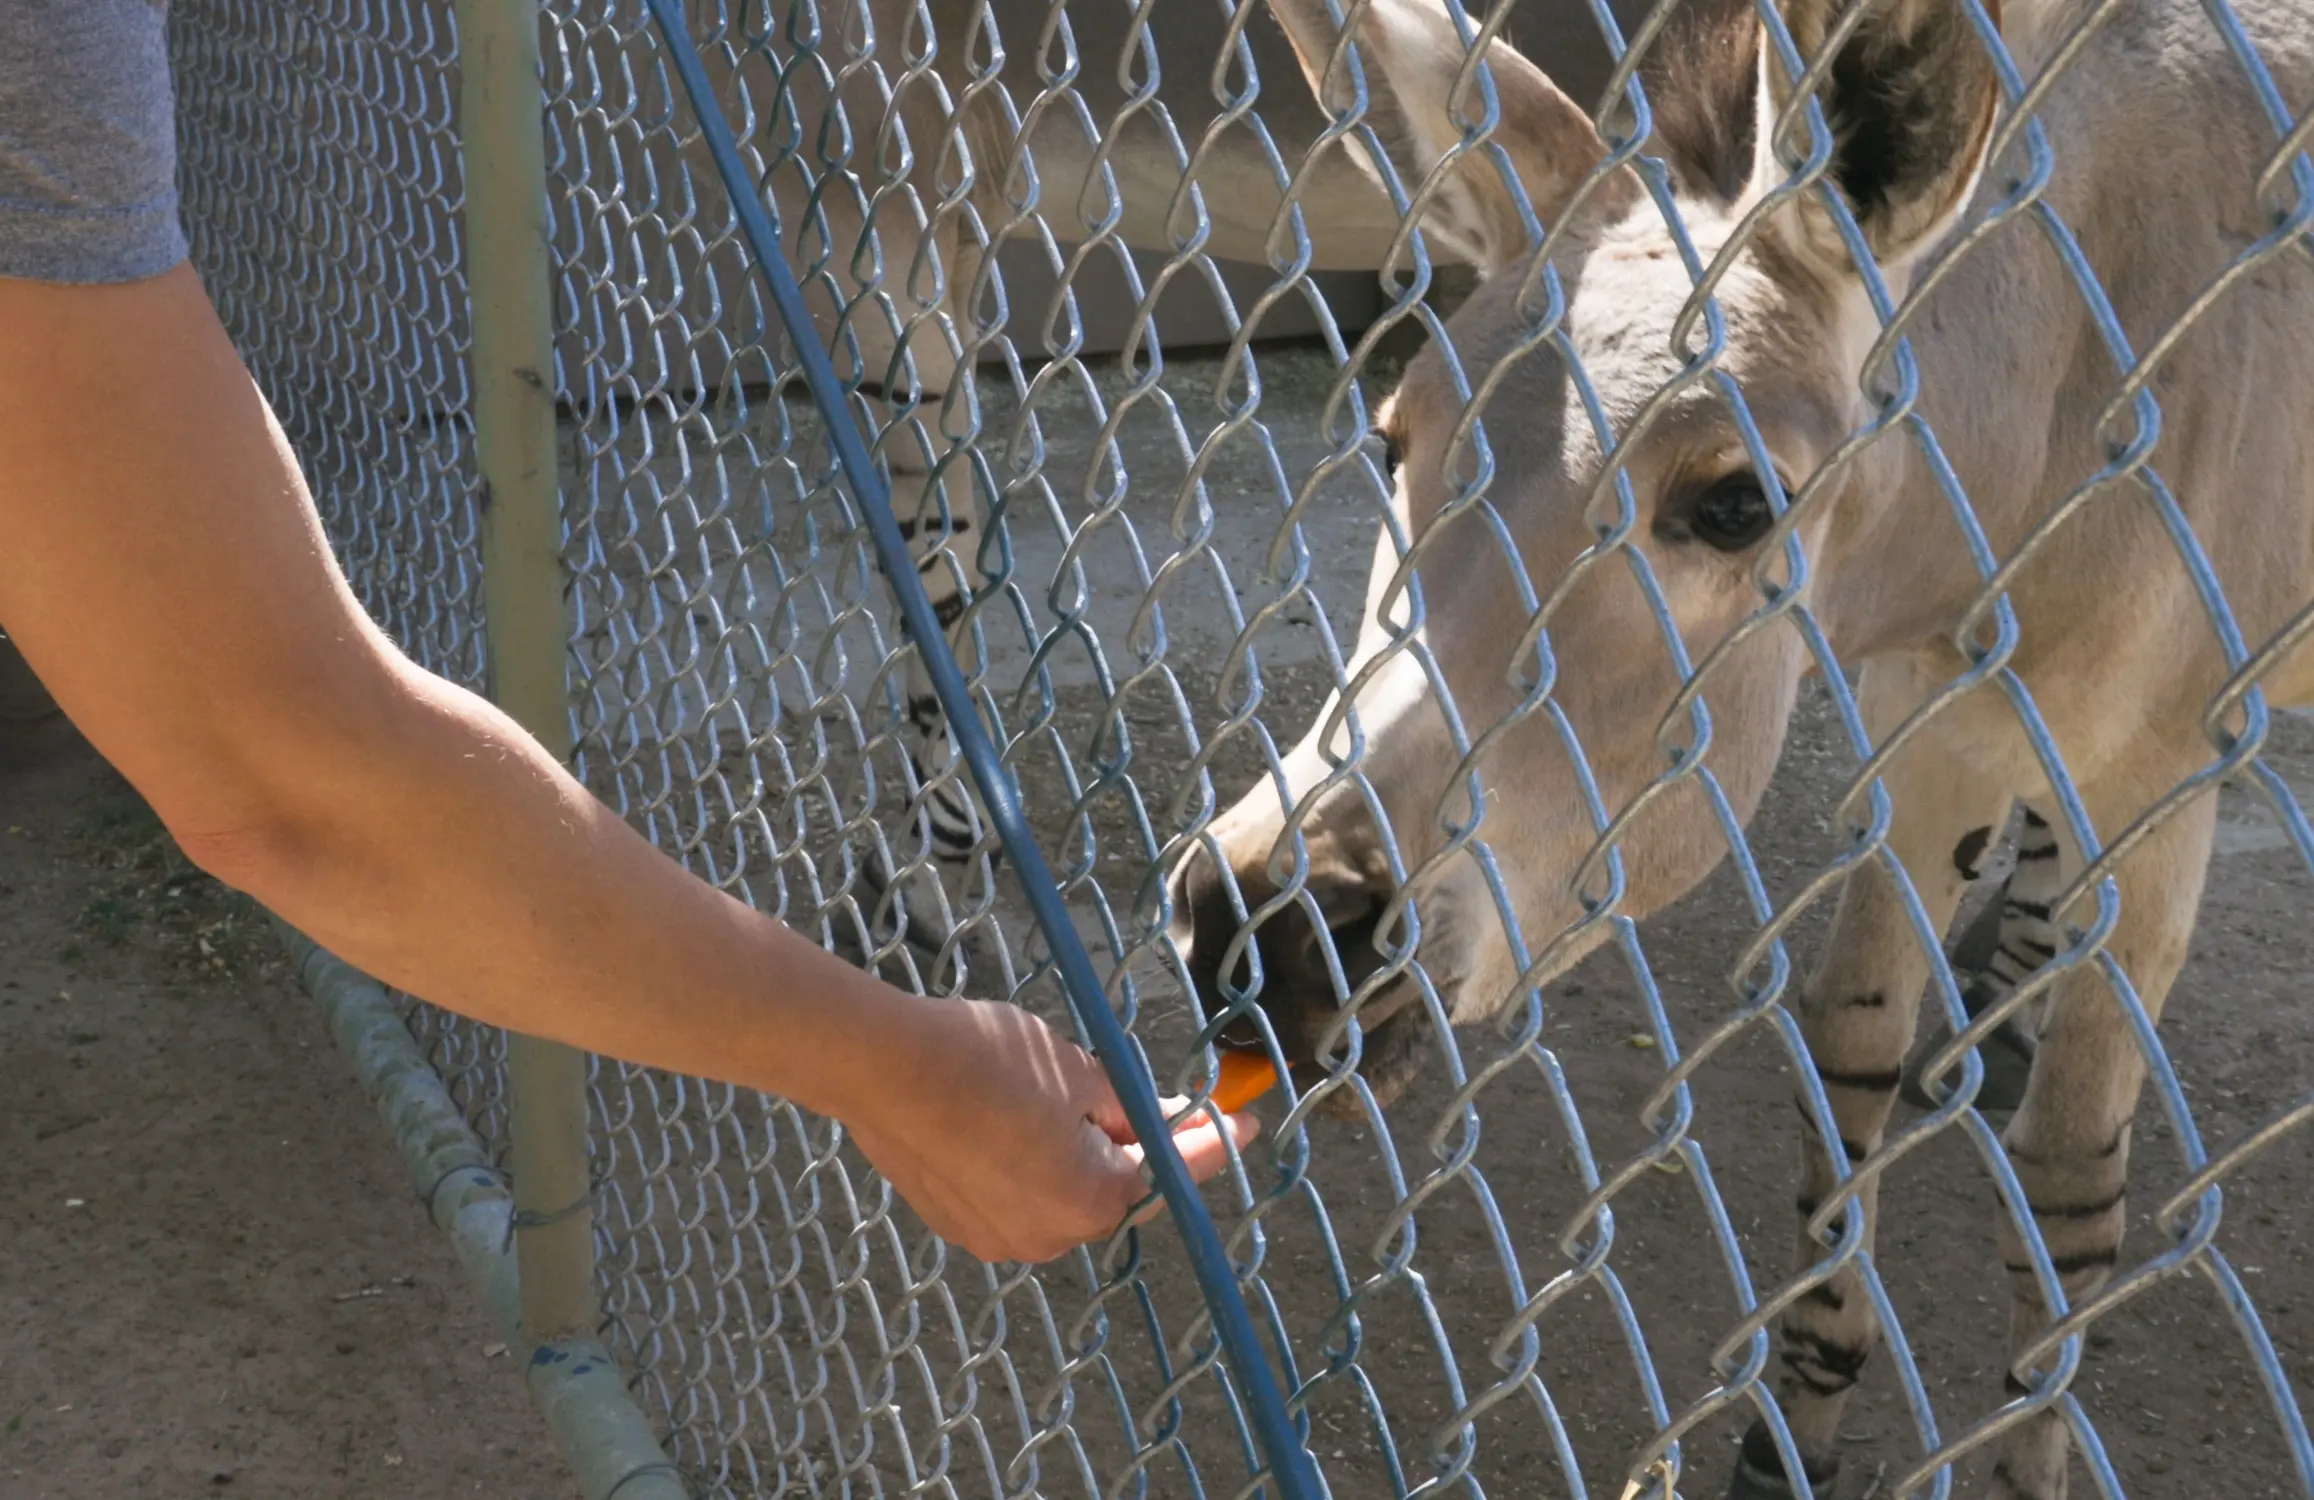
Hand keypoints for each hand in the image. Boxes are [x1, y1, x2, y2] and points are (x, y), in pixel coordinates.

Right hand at [844, 996, 1258, 1263]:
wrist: (882, 1066)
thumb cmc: (984, 1057)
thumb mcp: (1075, 1067)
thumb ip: (1127, 1104)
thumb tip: (1163, 1115)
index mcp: (1093, 1198)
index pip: (1173, 1169)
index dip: (1211, 1141)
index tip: (1244, 1125)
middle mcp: (1051, 1235)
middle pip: (1115, 1189)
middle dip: (1131, 1145)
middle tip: (1144, 1100)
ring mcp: (1001, 1238)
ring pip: (1063, 1195)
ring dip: (1075, 1155)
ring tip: (1058, 1098)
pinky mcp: (959, 1226)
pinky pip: (1017, 1199)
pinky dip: (1029, 1167)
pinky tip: (1013, 1121)